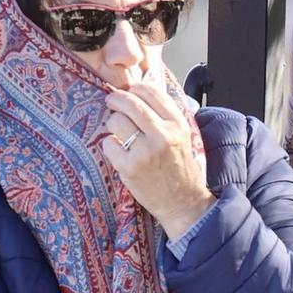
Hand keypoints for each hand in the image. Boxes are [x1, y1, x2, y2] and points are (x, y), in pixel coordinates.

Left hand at [101, 71, 213, 238]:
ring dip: (113, 125)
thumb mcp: (184, 137)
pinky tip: (120, 153)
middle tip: (112, 102)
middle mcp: (163, 135)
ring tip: (120, 134)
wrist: (183, 203)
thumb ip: (166, 116)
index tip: (129, 93)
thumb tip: (139, 93)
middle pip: (129, 102)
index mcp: (177, 124)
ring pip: (115, 121)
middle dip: (115, 99)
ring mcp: (145, 151)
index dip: (134, 89)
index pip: (150, 91)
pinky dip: (110, 147)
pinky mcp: (130, 167)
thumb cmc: (180, 168)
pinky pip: (108, 144)